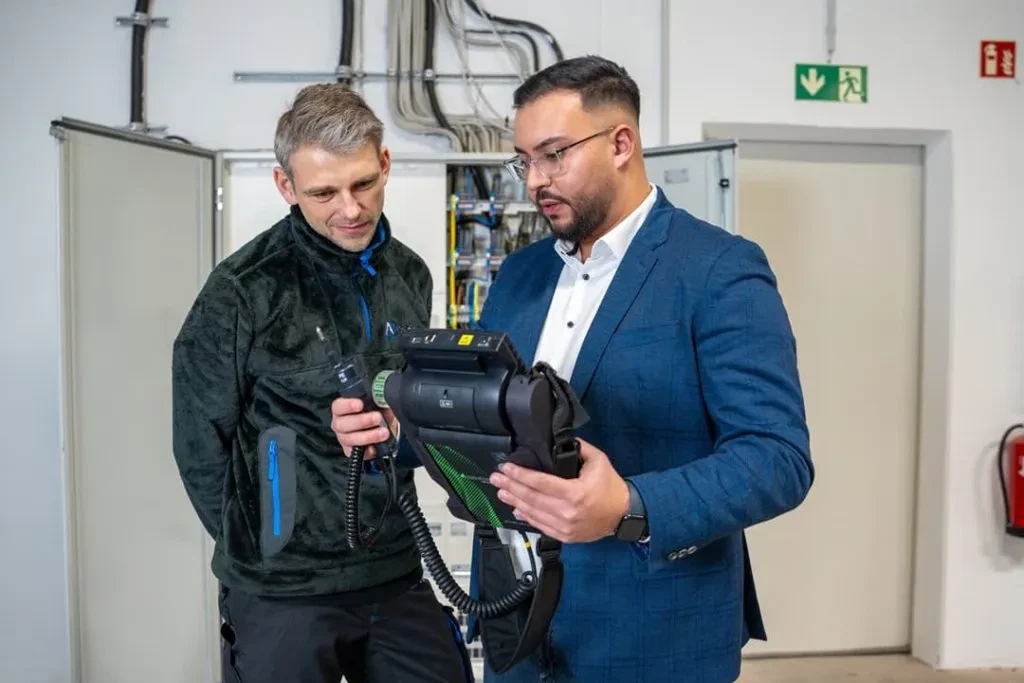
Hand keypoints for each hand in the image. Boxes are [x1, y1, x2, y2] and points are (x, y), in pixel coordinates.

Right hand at [330, 398, 396, 459]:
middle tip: (377, 417)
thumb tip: (383, 398)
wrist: (385, 429)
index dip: (347, 405)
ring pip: (350, 439)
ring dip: (369, 435)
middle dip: (361, 421)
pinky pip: (358, 453)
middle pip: (342, 424)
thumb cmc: (377, 412)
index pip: (338, 406)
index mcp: (342, 409)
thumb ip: (376, 399)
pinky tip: (377, 446)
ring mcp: (345, 439)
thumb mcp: (378, 403)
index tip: (360, 404)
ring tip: (384, 432)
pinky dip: (369, 450)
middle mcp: (340, 424)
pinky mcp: (353, 452)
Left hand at [489, 439, 629, 542]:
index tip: (507, 468)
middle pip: (532, 498)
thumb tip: (560, 440)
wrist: (624, 514)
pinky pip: (540, 526)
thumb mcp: (598, 461)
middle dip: (511, 487)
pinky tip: (516, 508)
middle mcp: (568, 512)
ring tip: (501, 491)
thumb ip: (578, 448)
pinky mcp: (565, 536)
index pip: (540, 483)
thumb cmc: (611, 486)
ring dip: (514, 501)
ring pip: (533, 513)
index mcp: (575, 493)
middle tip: (496, 478)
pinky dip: (526, 517)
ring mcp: (565, 527)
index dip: (520, 475)